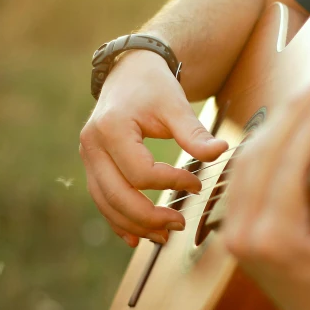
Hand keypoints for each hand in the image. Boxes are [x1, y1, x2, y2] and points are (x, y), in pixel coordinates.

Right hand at [80, 50, 228, 246]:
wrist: (129, 72)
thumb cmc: (153, 87)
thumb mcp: (175, 105)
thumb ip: (194, 133)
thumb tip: (220, 152)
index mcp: (111, 129)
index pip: (140, 173)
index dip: (171, 184)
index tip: (197, 183)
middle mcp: (92, 146)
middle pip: (117, 196)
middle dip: (149, 217)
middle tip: (179, 223)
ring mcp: (88, 158)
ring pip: (106, 204)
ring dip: (134, 225)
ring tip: (164, 235)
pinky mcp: (93, 166)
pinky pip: (102, 201)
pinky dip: (119, 221)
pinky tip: (138, 237)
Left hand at [223, 75, 309, 309]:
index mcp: (275, 240)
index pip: (287, 164)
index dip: (309, 122)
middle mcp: (244, 236)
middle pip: (260, 156)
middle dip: (291, 113)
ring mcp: (233, 234)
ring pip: (247, 162)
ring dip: (277, 126)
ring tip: (309, 97)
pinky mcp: (235, 229)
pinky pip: (246, 177)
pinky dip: (267, 148)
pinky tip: (291, 127)